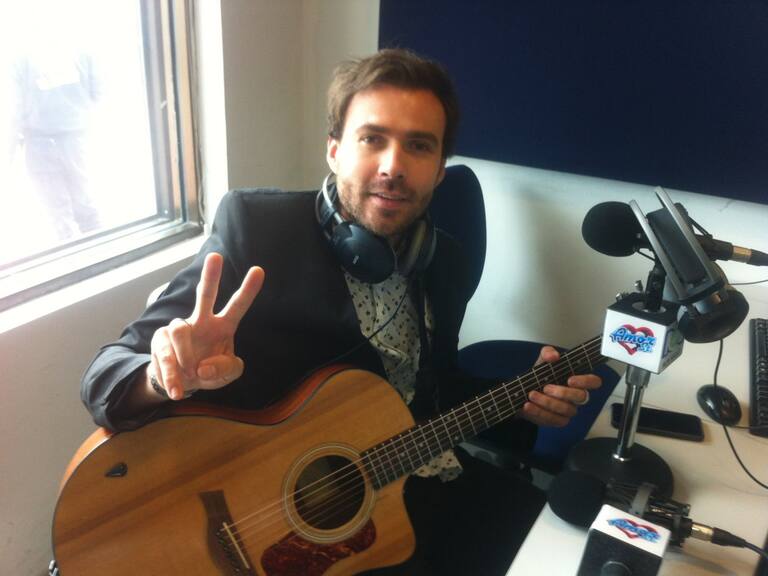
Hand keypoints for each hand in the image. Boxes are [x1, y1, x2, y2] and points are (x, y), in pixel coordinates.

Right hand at [149, 252, 264, 399]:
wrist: (181, 382)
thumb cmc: (208, 372)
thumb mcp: (227, 375)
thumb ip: (227, 370)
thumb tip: (205, 367)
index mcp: (223, 326)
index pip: (237, 305)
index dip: (248, 290)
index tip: (259, 270)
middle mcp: (202, 321)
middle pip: (205, 294)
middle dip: (210, 275)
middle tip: (216, 255)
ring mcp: (180, 328)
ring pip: (180, 330)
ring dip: (186, 357)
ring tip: (191, 374)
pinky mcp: (161, 339)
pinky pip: (165, 353)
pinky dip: (172, 375)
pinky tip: (177, 388)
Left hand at [520, 346, 602, 426]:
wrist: (524, 392)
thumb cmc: (540, 376)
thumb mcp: (541, 361)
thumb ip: (548, 353)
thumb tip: (554, 356)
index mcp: (577, 380)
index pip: (593, 381)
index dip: (586, 381)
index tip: (570, 380)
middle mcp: (576, 396)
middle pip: (581, 397)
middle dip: (563, 392)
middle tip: (545, 387)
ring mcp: (568, 410)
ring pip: (566, 409)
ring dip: (547, 402)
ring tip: (532, 395)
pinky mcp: (558, 420)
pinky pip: (554, 420)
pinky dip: (539, 412)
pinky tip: (528, 406)